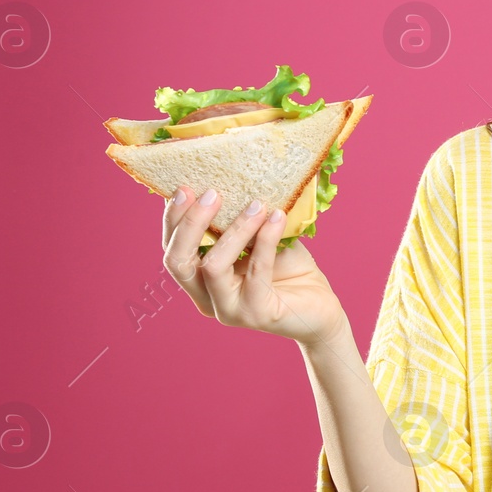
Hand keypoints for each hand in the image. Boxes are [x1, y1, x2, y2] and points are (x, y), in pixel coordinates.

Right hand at [161, 185, 351, 345]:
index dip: (173, 219)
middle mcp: (206, 298)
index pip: (171, 249)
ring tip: (257, 204)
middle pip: (177, 262)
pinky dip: (266, 240)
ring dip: (234, 230)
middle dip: (190, 223)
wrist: (319, 305)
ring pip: (213, 267)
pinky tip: (277, 218)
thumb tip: (231, 177)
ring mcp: (229, 310)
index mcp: (199, 280)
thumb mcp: (257, 237)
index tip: (185, 187)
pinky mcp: (257, 314)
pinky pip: (256, 272)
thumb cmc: (287, 268)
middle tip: (211, 192)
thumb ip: (238, 218)